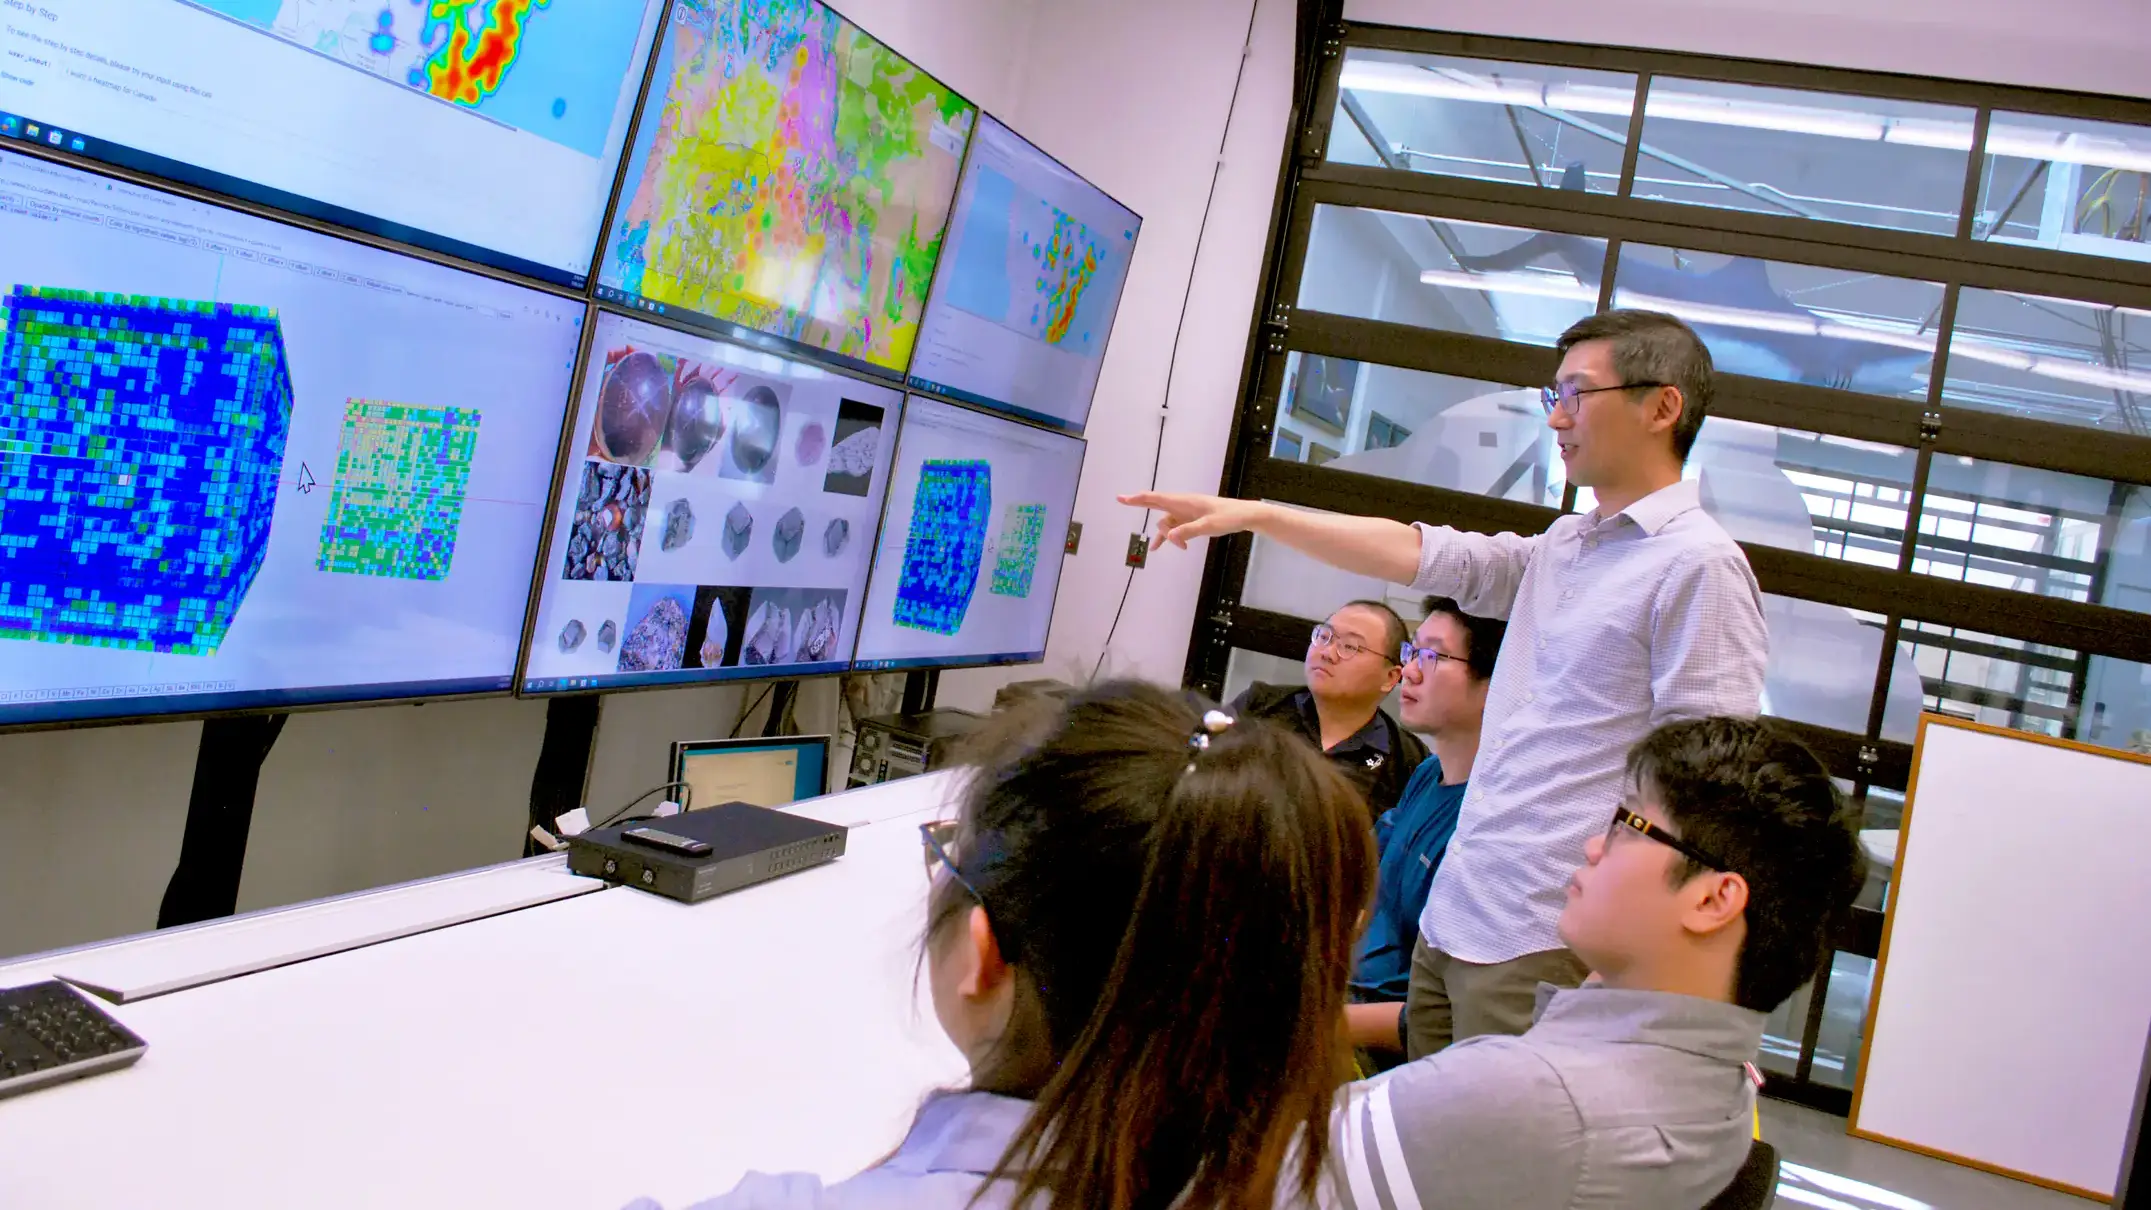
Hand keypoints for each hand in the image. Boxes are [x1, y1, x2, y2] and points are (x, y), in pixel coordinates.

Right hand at [1117, 491, 1263, 549]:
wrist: (1245, 515)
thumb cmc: (1229, 517)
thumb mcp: (1209, 526)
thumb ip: (1188, 531)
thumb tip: (1169, 538)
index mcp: (1184, 502)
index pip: (1155, 499)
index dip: (1137, 499)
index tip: (1122, 498)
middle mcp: (1182, 505)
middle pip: (1156, 507)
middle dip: (1141, 506)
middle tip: (1121, 500)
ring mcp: (1186, 513)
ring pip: (1166, 523)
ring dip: (1167, 536)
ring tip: (1174, 548)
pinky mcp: (1191, 520)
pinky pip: (1175, 528)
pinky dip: (1171, 537)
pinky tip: (1164, 547)